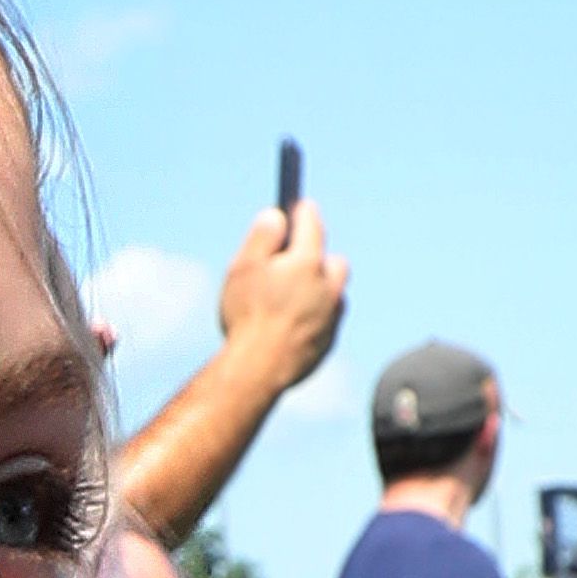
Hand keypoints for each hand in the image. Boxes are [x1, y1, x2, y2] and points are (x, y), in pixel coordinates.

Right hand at [216, 198, 346, 388]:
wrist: (258, 370)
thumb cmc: (247, 317)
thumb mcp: (243, 268)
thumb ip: (262, 237)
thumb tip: (276, 215)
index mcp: (307, 262)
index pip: (311, 224)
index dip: (302, 212)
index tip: (297, 207)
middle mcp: (328, 286)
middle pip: (333, 261)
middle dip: (317, 256)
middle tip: (293, 260)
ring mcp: (331, 316)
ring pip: (333, 293)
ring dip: (320, 290)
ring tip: (291, 299)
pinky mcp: (328, 342)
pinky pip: (327, 321)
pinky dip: (315, 317)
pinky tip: (290, 326)